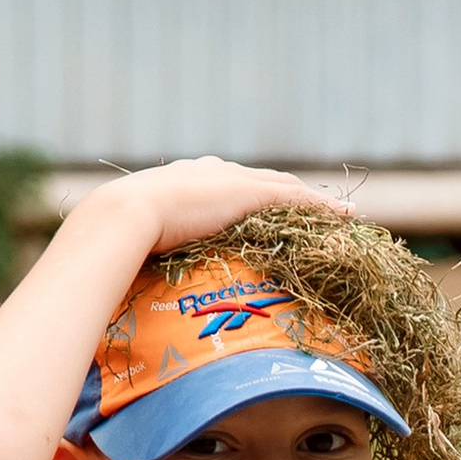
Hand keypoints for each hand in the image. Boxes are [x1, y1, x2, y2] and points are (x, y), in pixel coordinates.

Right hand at [92, 157, 351, 257]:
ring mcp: (231, 180)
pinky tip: (346, 216)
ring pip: (285, 187)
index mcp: (186, 181)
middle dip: (290, 195)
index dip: (250, 198)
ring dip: (314, 201)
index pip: (228, 186)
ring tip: (340, 214)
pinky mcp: (248, 193)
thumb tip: (122, 287)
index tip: (266, 211)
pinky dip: (322, 207)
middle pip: (263, 181)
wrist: (120, 216)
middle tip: (316, 210)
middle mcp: (213, 172)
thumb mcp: (132, 243)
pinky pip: (297, 198)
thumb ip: (139, 257)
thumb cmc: (114, 236)